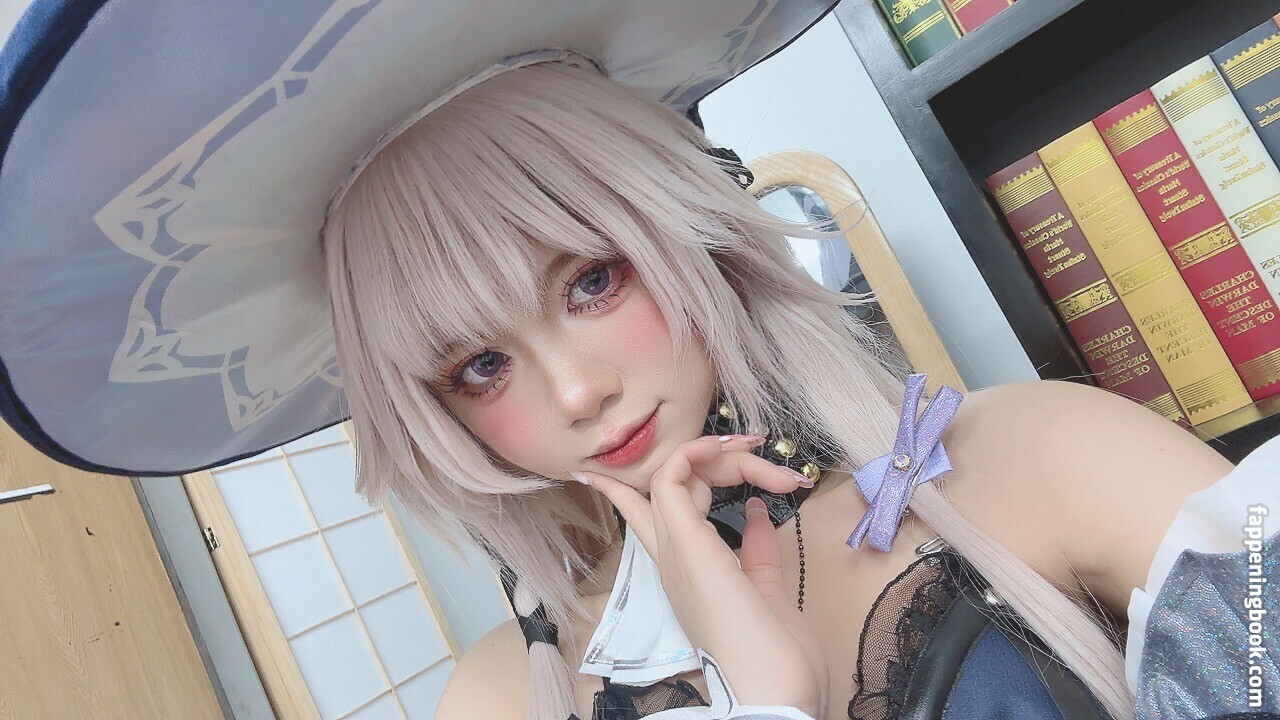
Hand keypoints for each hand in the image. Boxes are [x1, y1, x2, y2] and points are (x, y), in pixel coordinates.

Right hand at [572, 434, 827, 718]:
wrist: (772, 691)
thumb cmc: (772, 655)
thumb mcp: (767, 590)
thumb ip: (758, 551)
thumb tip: (758, 511)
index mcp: (685, 573)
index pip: (647, 517)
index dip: (624, 488)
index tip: (604, 464)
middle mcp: (671, 559)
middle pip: (666, 489)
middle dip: (708, 459)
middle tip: (754, 451)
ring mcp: (675, 551)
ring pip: (669, 477)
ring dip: (710, 452)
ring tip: (753, 448)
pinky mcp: (687, 545)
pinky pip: (672, 479)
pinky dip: (694, 452)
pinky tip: (724, 446)